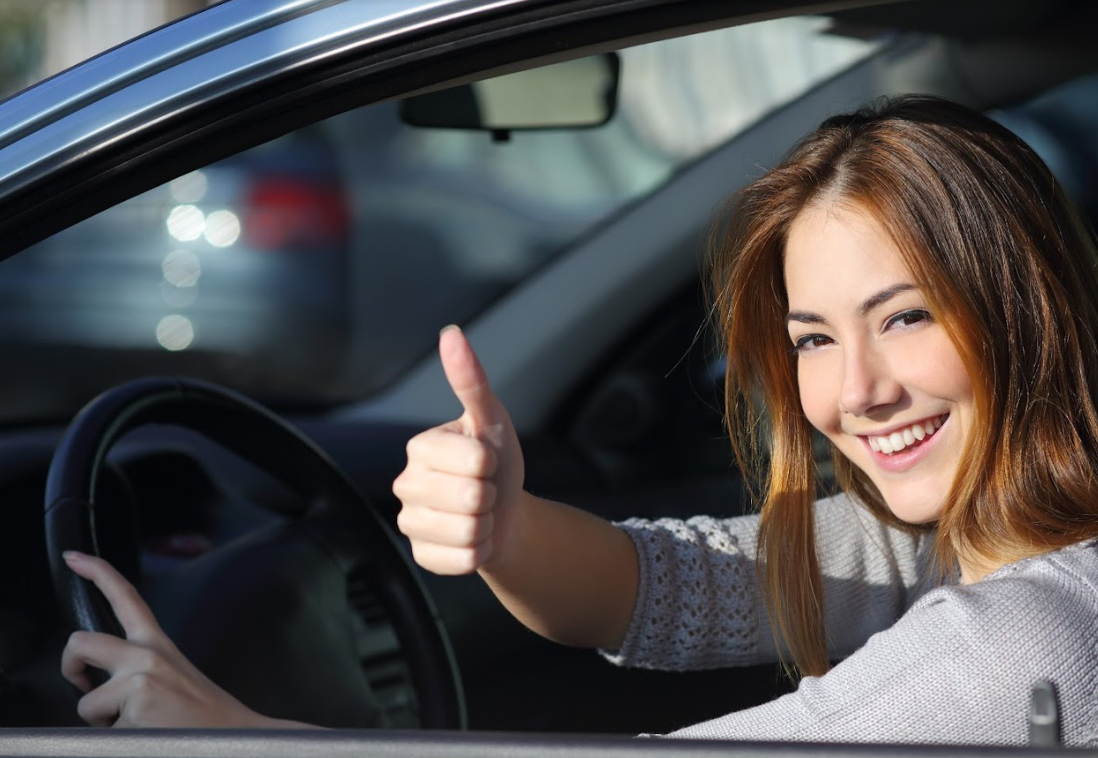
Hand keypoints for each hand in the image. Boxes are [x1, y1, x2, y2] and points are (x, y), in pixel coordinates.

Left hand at [59, 550, 283, 727]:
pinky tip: (145, 736)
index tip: (75, 558)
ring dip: (102, 720)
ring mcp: (139, 683)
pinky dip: (117, 740)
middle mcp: (146, 656)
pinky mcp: (134, 711)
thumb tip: (97, 678)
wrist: (234, 736)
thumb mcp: (173, 674)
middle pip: (81, 643)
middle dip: (70, 667)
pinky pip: (100, 733)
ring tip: (137, 723)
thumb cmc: (201, 714)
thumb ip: (138, 665)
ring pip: (86, 702)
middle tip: (84, 685)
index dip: (97, 572)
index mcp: (157, 644)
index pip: (125, 597)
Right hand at [393, 325, 524, 574]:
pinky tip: (473, 538)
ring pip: (467, 531)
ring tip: (479, 514)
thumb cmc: (496, 463)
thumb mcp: (492, 421)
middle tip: (484, 490)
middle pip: (470, 498)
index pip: (474, 459)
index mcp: (420, 447)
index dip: (492, 463)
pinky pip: (462, 561)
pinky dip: (479, 552)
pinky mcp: (421, 557)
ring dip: (486, 525)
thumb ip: (471, 381)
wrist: (506, 514)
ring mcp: (410, 523)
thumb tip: (451, 333)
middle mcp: (406, 484)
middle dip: (490, 496)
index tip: (486, 461)